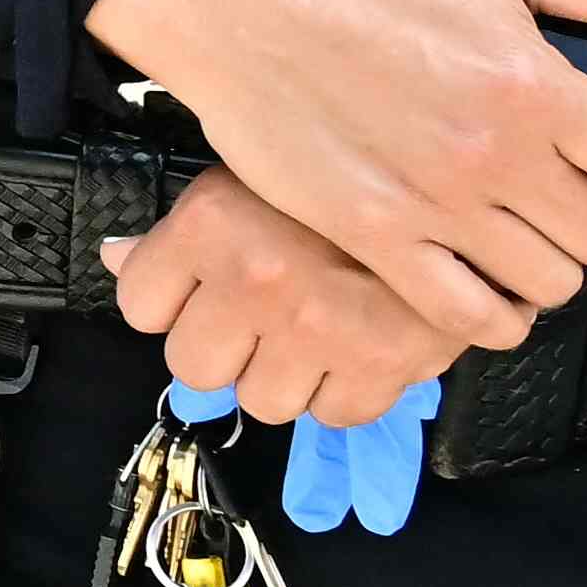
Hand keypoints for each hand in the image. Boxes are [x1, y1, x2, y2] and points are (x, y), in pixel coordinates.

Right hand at [89, 0, 586, 337]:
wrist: (242, 12)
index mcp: (538, 86)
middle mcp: (498, 155)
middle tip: (568, 205)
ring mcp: (438, 205)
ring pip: (550, 286)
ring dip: (547, 269)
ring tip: (521, 240)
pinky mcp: (379, 239)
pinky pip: (471, 317)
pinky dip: (491, 315)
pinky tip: (479, 281)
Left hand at [108, 172, 508, 422]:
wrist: (468, 178)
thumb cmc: (351, 173)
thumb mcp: (252, 176)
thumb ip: (184, 228)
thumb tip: (118, 258)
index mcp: (212, 223)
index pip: (139, 304)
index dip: (168, 302)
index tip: (196, 292)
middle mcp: (257, 279)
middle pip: (194, 367)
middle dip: (224, 348)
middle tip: (259, 318)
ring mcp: (317, 327)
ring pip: (261, 400)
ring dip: (284, 374)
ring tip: (313, 327)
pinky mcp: (379, 364)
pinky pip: (332, 412)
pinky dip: (344, 389)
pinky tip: (356, 342)